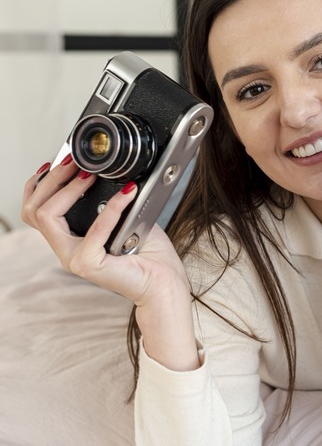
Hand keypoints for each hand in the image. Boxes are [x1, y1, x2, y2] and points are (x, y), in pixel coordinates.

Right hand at [23, 158, 197, 369]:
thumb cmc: (149, 254)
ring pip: (47, 217)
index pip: (35, 210)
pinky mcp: (89, 264)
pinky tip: (127, 193)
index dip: (40, 184)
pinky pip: (94, 229)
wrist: (164, 283)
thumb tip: (113, 173)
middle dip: (50, 180)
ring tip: (90, 174)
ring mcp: (74, 259)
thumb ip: (112, 200)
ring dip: (68, 189)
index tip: (59, 163)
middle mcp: (66, 250)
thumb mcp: (127, 218)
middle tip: (72, 162)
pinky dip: (112, 208)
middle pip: (33, 210)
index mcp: (70, 240)